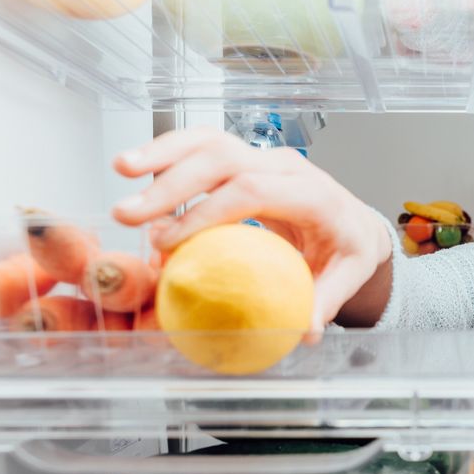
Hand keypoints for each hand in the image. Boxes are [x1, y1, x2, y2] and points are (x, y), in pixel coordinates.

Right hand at [111, 127, 391, 333]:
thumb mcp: (348, 276)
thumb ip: (326, 300)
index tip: (169, 242)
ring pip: (209, 141)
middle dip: (172, 183)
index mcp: (313, 193)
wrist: (353, 222)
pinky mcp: (245, 158)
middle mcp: (286, 166)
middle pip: (223, 159)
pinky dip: (168, 152)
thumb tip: (304, 331)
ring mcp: (263, 157)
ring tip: (121, 169)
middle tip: (129, 215)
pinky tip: (135, 166)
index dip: (207, 212)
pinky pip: (203, 146)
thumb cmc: (347, 249)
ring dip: (162, 153)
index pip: (253, 191)